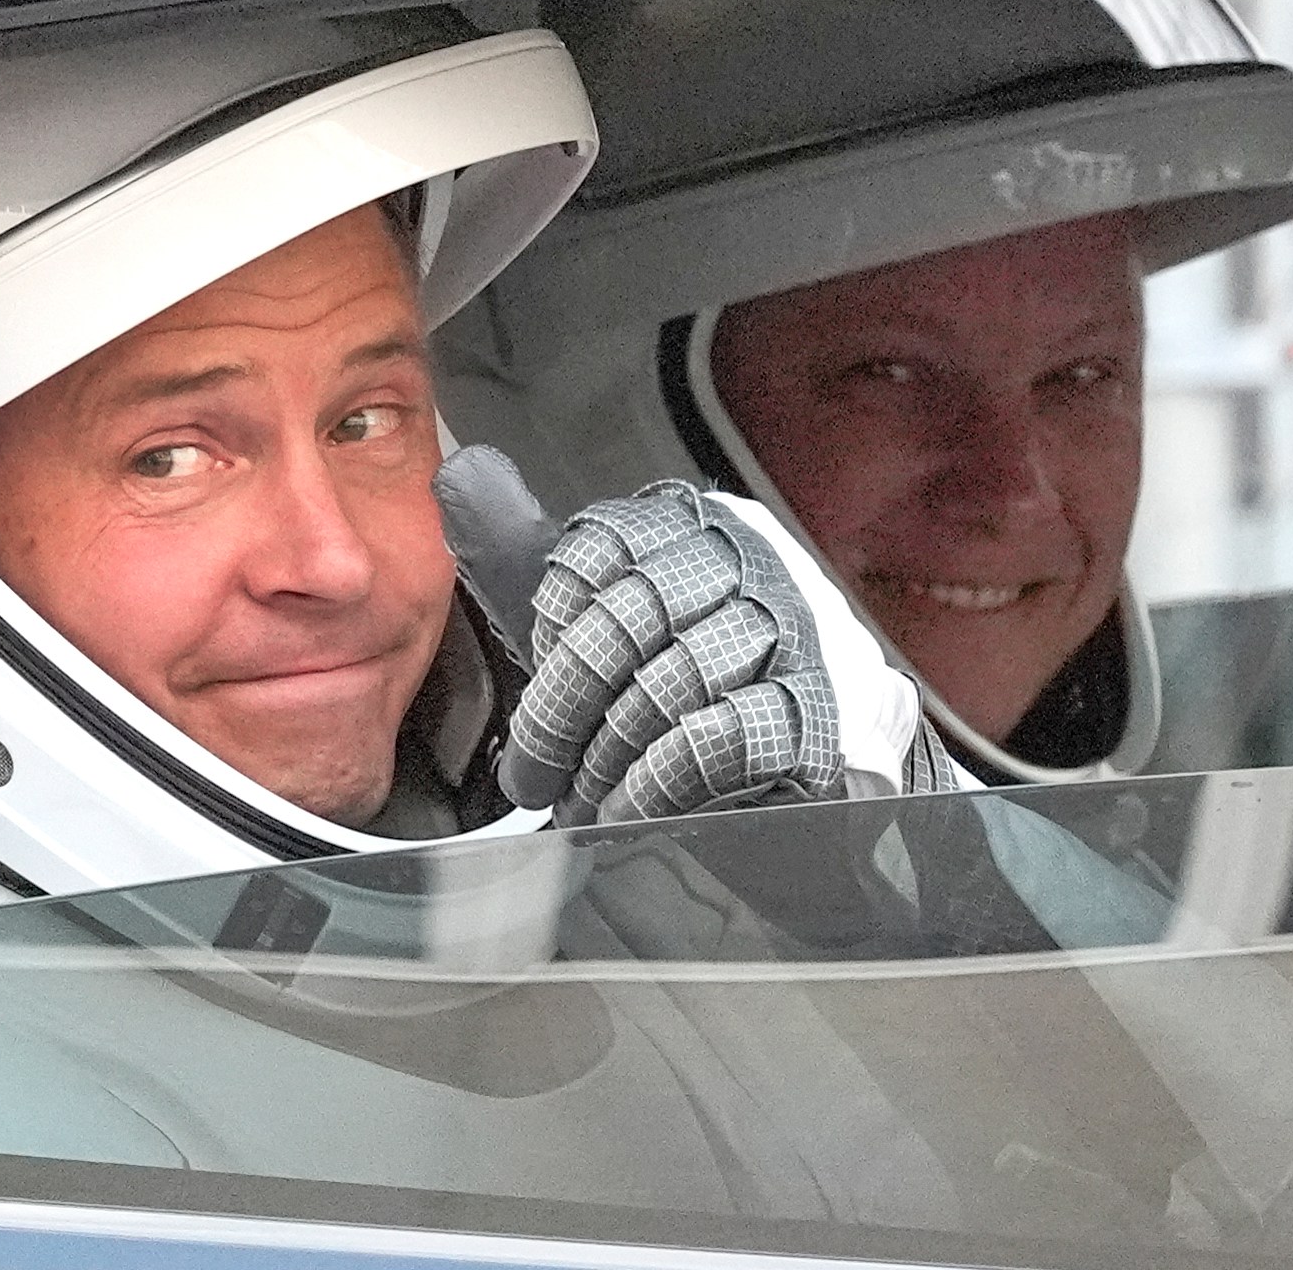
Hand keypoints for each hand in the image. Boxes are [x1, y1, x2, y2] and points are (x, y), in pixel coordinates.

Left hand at [436, 448, 950, 826]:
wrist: (833, 750)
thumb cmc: (703, 678)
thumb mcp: (613, 607)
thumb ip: (536, 555)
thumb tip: (459, 480)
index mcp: (692, 524)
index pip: (597, 548)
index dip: (551, 621)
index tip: (534, 677)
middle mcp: (749, 561)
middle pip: (627, 618)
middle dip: (564, 707)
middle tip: (533, 773)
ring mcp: (792, 631)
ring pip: (668, 682)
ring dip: (608, 756)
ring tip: (579, 801)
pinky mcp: (818, 709)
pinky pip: (716, 741)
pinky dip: (656, 785)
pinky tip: (627, 812)